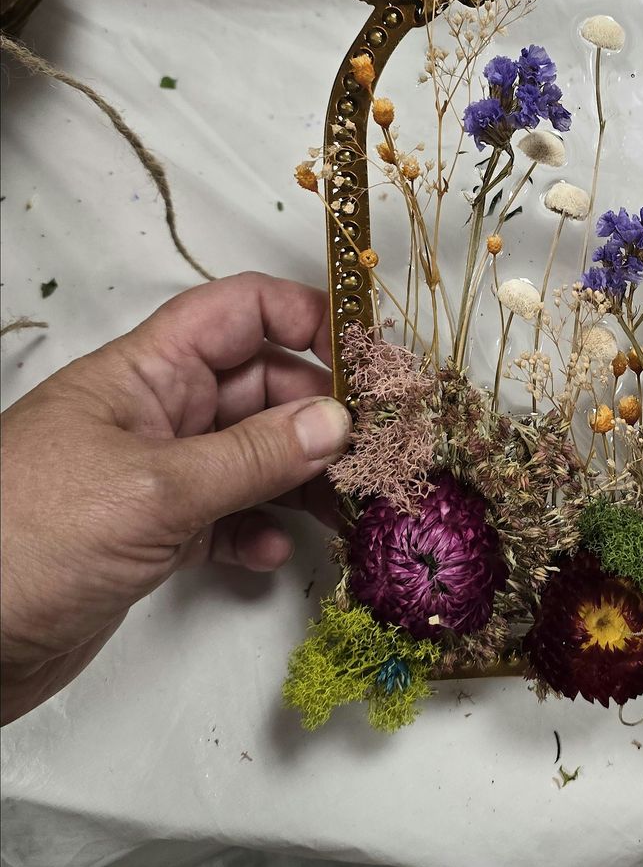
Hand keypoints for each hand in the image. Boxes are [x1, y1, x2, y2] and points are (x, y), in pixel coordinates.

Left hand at [0, 273, 349, 724]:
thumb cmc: (30, 539)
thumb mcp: (153, 490)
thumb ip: (253, 456)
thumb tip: (339, 421)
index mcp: (146, 372)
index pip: (240, 313)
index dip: (305, 319)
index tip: (368, 357)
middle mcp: (157, 415)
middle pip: (261, 387)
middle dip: (322, 412)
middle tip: (382, 451)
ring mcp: (157, 476)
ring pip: (254, 457)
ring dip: (304, 478)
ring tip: (350, 508)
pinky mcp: (154, 537)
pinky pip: (228, 517)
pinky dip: (258, 531)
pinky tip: (272, 554)